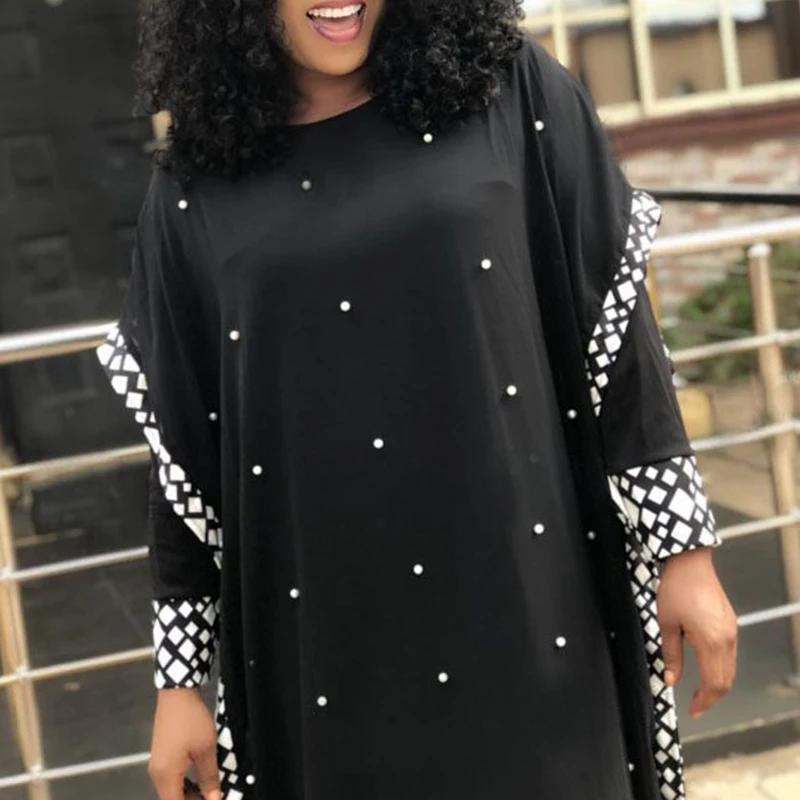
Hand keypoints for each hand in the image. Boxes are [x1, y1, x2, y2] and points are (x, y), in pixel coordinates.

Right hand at [148, 687, 220, 799]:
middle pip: (172, 799)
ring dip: (189, 794)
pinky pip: (171, 778)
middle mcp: (156, 774)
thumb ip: (210, 778)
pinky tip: (199, 779)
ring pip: (172, 790)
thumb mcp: (206, 749)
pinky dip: (184, 783)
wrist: (177, 693)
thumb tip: (215, 798)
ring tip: (209, 789)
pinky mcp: (160, 755)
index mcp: (165, 776)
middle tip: (213, 795)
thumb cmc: (191, 719)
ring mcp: (157, 764)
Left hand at [657, 547, 736, 717]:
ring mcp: (731, 629)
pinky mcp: (729, 622)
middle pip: (726, 680)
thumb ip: (670, 655)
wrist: (689, 560)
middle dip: (711, 697)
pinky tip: (704, 667)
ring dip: (716, 683)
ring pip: (729, 668)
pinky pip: (729, 653)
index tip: (692, 711)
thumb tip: (670, 680)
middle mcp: (727, 638)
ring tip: (699, 692)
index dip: (704, 702)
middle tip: (695, 706)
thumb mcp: (665, 623)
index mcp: (712, 641)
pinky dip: (719, 667)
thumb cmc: (674, 587)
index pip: (714, 684)